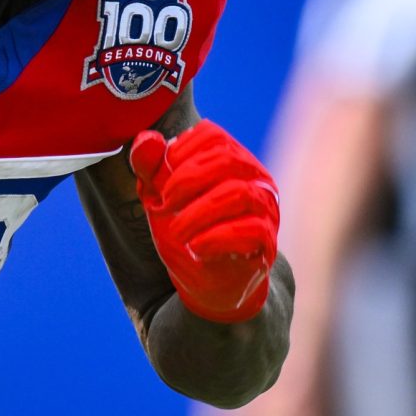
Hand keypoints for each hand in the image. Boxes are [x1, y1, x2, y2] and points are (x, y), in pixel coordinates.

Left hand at [129, 122, 279, 324]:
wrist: (206, 281)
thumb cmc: (185, 229)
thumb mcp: (158, 196)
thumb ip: (149, 166)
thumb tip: (147, 140)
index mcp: (229, 157)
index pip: (211, 134)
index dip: (179, 153)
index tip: (160, 182)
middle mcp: (253, 176)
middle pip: (226, 159)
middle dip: (185, 182)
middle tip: (163, 205)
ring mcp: (265, 206)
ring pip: (238, 192)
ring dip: (196, 213)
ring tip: (177, 232)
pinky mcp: (268, 239)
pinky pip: (251, 229)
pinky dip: (215, 238)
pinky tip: (196, 247)